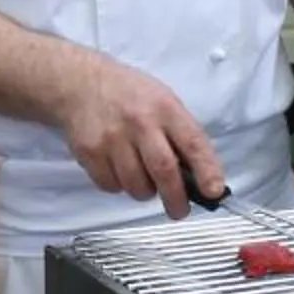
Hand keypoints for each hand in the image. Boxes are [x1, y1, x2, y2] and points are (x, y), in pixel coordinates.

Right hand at [58, 51, 223, 216]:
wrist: (79, 83)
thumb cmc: (128, 94)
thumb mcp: (162, 100)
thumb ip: (180, 134)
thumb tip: (199, 175)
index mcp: (165, 108)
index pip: (193, 143)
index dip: (207, 171)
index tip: (214, 192)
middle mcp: (139, 122)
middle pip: (164, 171)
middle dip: (176, 198)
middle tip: (180, 210)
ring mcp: (112, 138)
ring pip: (136, 185)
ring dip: (145, 191)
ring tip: (143, 178)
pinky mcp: (89, 152)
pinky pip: (111, 186)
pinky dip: (120, 186)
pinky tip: (119, 169)